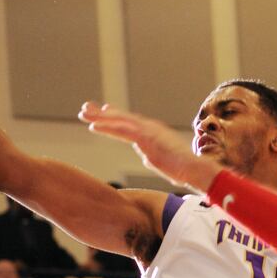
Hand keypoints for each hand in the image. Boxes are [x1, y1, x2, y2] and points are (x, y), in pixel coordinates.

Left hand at [78, 102, 221, 191]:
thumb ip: (151, 156)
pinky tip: (94, 127)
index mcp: (153, 132)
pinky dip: (107, 127)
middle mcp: (150, 127)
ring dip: (100, 117)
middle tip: (84, 107)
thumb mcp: (161, 162)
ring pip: (119, 121)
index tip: (101, 110)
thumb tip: (145, 156)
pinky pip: (122, 130)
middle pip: (121, 118)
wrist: (193, 169)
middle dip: (102, 113)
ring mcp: (148, 131)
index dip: (114, 116)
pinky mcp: (146, 137)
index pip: (129, 122)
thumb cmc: (181, 169)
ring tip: (83, 114)